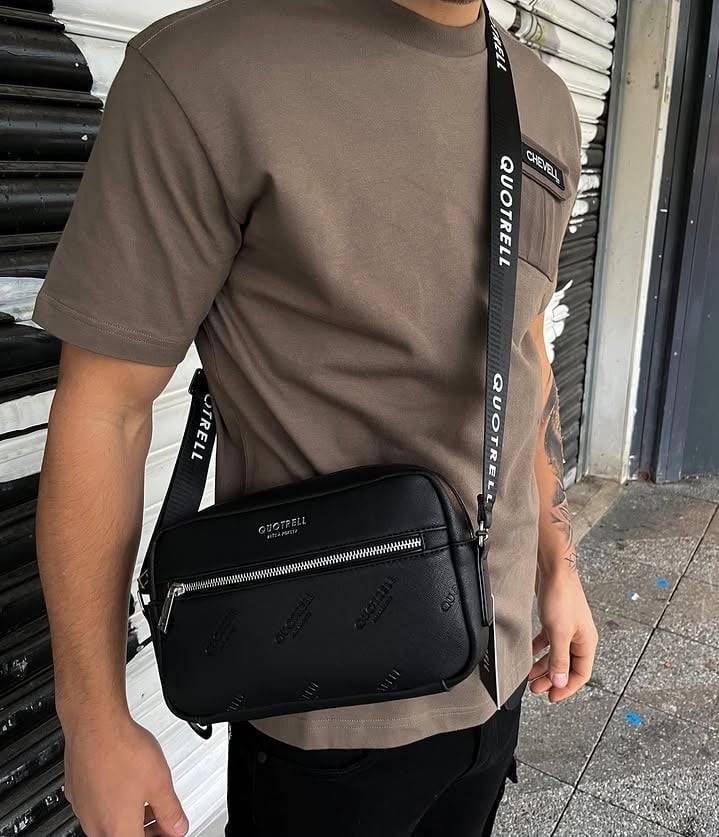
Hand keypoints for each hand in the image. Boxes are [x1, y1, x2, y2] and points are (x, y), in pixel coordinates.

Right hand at [62, 711, 188, 836]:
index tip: (169, 829)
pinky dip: (113, 802)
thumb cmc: (122, 751)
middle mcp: (95, 824)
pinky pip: (96, 807)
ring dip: (130, 817)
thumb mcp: (160, 783)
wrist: (95, 725)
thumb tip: (177, 827)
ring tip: (148, 800)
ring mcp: (83, 809)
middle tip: (162, 819)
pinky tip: (125, 785)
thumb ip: (170, 810)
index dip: (160, 836)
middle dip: (146, 831)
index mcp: (118, 829)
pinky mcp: (76, 792)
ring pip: (108, 824)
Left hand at [529, 570, 597, 701]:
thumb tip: (560, 681)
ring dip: (543, 666)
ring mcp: (567, 629)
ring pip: (556, 655)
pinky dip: (539, 650)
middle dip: (552, 679)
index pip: (581, 674)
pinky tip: (528, 654)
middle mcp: (579, 637)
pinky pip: (548, 642)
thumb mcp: (559, 633)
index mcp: (586, 643)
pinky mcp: (556, 621)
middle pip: (567, 666)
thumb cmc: (562, 597)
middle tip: (536, 689)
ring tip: (530, 676)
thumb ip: (559, 659)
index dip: (567, 687)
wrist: (554, 571)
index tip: (552, 696)